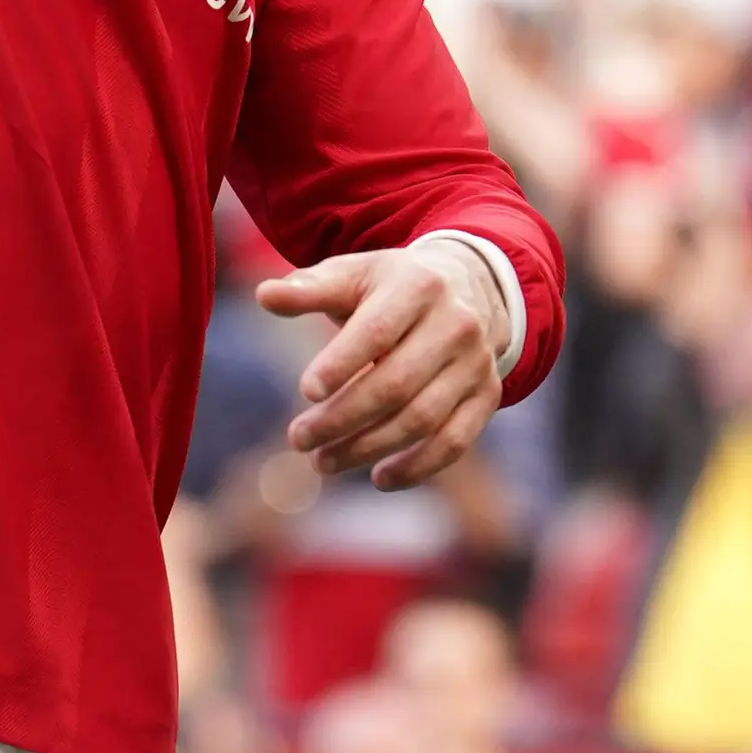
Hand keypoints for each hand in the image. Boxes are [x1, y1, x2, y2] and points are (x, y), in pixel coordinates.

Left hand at [257, 239, 508, 490]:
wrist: (471, 288)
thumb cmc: (390, 286)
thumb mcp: (353, 274)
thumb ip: (308, 288)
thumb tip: (264, 295)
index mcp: (418, 285)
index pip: (378, 331)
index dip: (341, 363)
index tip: (305, 392)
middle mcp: (455, 324)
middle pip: (397, 384)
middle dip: (343, 418)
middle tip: (299, 439)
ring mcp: (476, 363)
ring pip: (423, 418)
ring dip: (369, 448)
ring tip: (323, 461)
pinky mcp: (487, 396)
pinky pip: (455, 442)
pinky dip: (417, 467)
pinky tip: (379, 478)